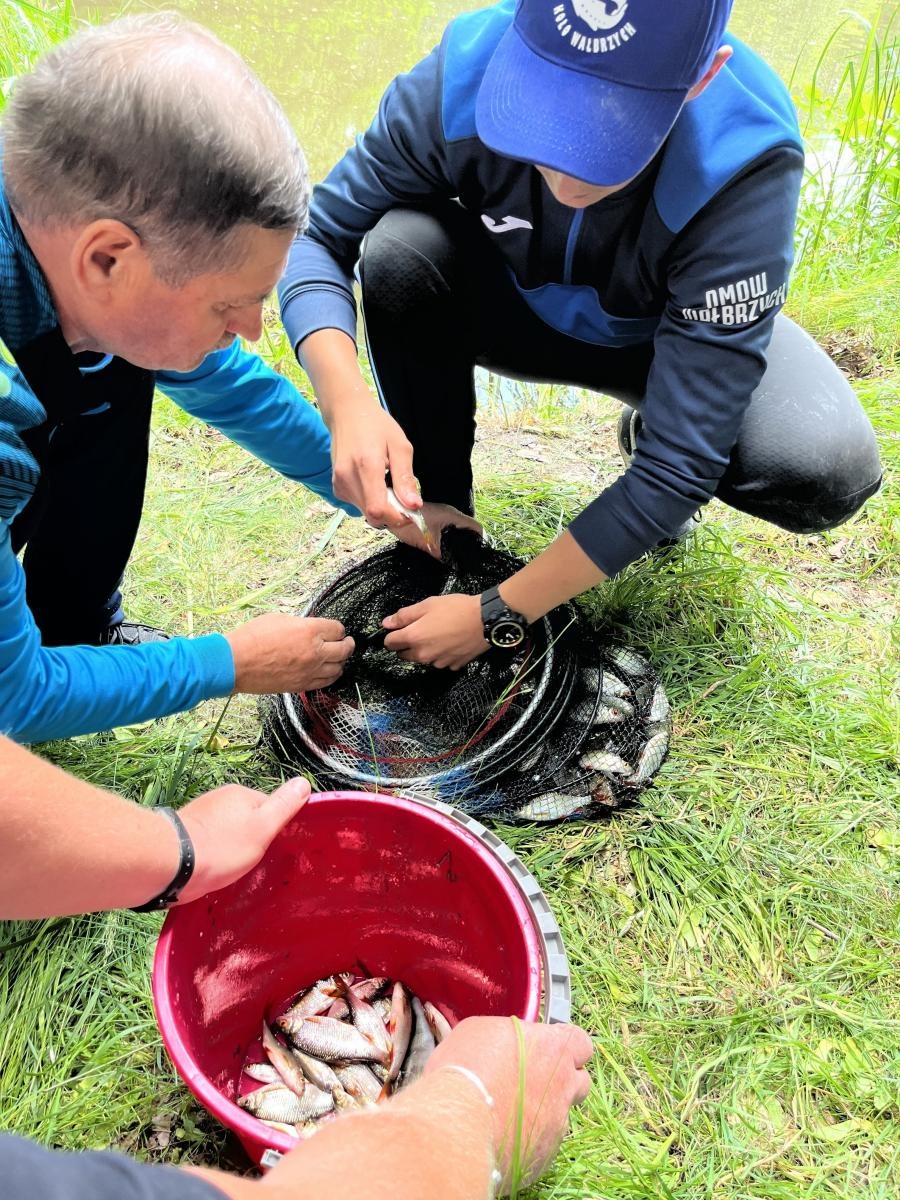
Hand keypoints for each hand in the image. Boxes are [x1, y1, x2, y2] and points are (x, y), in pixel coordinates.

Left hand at [176, 777, 310, 903]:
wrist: (171, 864)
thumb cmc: (223, 846)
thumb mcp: (262, 827)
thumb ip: (284, 805)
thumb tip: (304, 781)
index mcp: (241, 794)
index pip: (269, 806)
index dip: (275, 827)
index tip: (275, 847)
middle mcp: (220, 799)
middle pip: (247, 818)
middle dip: (252, 837)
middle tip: (255, 861)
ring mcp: (201, 815)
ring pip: (227, 830)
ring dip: (231, 846)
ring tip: (233, 868)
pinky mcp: (186, 834)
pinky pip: (210, 842)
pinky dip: (215, 853)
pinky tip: (214, 869)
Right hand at [225, 614, 353, 692]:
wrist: (236, 663)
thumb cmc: (253, 638)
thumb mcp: (279, 619)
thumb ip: (301, 624)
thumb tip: (310, 628)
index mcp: (310, 631)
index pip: (337, 629)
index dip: (337, 628)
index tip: (336, 629)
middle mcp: (315, 652)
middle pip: (344, 649)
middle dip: (347, 644)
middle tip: (347, 642)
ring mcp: (310, 671)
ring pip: (338, 668)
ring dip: (341, 662)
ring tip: (339, 658)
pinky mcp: (302, 685)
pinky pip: (326, 682)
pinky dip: (330, 676)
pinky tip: (329, 672)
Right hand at [330, 402, 419, 527]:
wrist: (346, 413)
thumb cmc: (375, 425)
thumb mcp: (399, 445)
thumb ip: (405, 477)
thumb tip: (413, 505)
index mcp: (366, 466)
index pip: (378, 510)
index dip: (397, 517)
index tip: (411, 510)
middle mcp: (348, 479)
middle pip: (373, 516)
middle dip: (393, 514)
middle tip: (404, 497)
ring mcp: (339, 485)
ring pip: (366, 513)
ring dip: (383, 508)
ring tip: (388, 484)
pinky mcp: (337, 488)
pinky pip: (359, 506)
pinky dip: (372, 501)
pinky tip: (376, 484)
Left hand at [382, 593, 486, 669]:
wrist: (485, 620)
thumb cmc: (456, 609)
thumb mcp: (427, 605)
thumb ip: (404, 615)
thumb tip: (386, 624)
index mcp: (413, 638)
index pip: (389, 643)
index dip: (391, 635)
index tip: (399, 628)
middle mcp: (423, 655)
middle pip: (404, 655)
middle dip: (407, 644)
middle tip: (421, 629)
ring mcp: (439, 663)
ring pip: (423, 659)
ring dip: (425, 650)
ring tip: (440, 634)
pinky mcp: (453, 666)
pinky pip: (441, 662)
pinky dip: (442, 654)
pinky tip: (451, 642)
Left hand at [391, 502, 483, 558]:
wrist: (389, 512)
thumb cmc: (409, 524)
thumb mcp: (427, 543)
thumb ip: (441, 554)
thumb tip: (450, 566)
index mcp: (453, 516)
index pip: (476, 527)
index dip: (480, 541)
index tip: (478, 555)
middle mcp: (450, 514)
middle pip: (467, 530)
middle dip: (468, 543)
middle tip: (466, 559)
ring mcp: (441, 515)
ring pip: (456, 530)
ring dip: (456, 542)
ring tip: (455, 556)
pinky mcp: (432, 519)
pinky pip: (445, 530)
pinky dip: (446, 539)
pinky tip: (442, 550)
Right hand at [426, 1017, 592, 1191]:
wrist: (456, 1126)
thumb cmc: (465, 1070)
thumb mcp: (481, 1030)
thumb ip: (509, 1035)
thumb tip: (508, 1042)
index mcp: (552, 1048)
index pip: (580, 1042)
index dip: (565, 1045)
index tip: (548, 1047)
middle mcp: (563, 1086)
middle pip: (579, 1081)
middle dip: (562, 1080)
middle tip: (532, 1080)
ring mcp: (556, 1124)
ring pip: (560, 1115)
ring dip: (542, 1111)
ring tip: (508, 1112)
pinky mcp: (544, 1156)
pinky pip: (543, 1143)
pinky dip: (528, 1139)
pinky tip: (501, 1135)